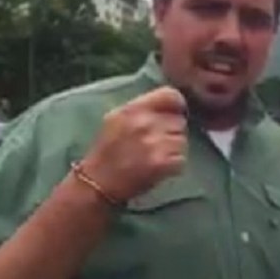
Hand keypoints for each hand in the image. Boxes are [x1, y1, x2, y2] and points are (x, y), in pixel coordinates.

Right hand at [81, 86, 186, 201]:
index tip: (175, 114)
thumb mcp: (117, 118)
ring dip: (174, 149)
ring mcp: (155, 144)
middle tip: (158, 141)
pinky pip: (181, 159)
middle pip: (179, 121)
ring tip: (157, 155)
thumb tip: (172, 104)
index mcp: (133, 109)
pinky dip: (174, 165)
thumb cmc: (107, 150)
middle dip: (172, 131)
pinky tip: (159, 167)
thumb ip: (143, 109)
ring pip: (182, 140)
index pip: (170, 95)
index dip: (177, 105)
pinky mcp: (162, 164)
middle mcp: (145, 123)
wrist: (97, 183)